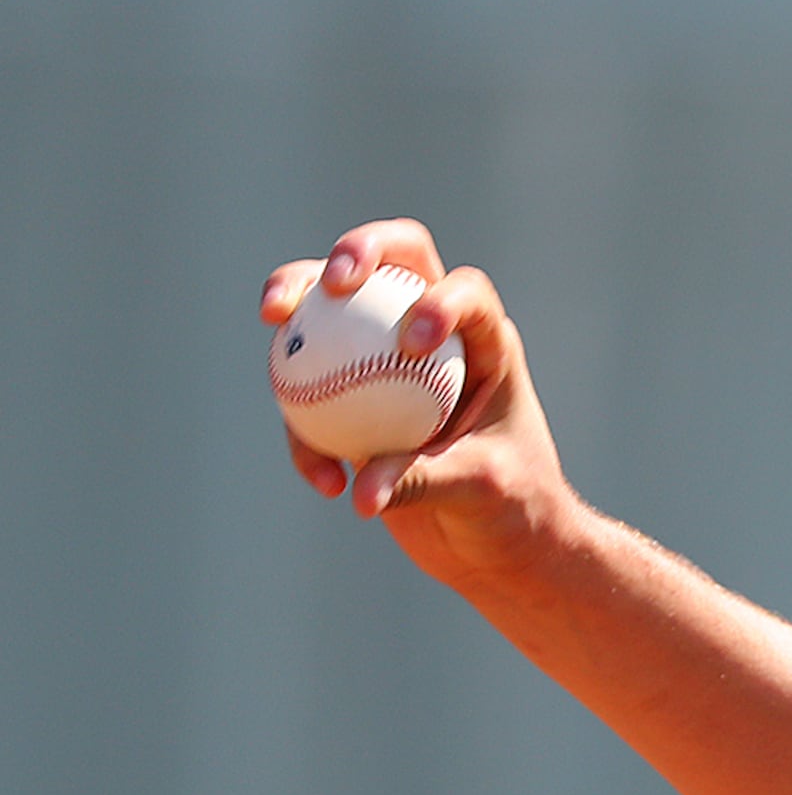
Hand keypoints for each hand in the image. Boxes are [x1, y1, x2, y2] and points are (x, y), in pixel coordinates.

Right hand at [261, 221, 570, 584]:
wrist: (500, 544)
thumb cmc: (515, 506)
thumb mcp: (481, 488)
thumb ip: (423, 479)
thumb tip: (361, 492)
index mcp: (486, 344)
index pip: (465, 292)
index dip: (438, 299)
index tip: (412, 343)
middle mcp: (435, 336)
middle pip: (394, 264)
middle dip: (357, 250)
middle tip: (331, 282)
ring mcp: (384, 358)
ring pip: (332, 307)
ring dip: (295, 297)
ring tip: (272, 319)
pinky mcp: (348, 399)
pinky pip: (308, 391)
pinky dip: (305, 430)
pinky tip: (323, 480)